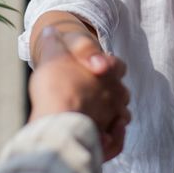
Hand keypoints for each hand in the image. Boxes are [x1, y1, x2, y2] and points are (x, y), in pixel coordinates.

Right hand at [28, 26, 129, 160]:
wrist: (56, 119)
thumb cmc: (56, 85)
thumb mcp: (52, 55)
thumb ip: (53, 42)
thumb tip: (51, 30)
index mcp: (108, 70)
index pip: (118, 65)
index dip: (107, 66)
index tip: (95, 68)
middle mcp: (116, 94)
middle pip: (121, 91)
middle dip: (110, 92)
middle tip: (91, 93)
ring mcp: (114, 118)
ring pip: (122, 116)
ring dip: (113, 115)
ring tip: (96, 115)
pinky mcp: (108, 141)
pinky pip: (116, 140)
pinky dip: (112, 137)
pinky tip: (101, 135)